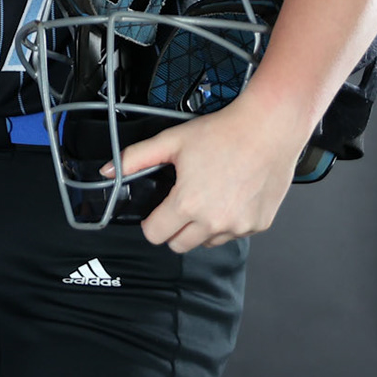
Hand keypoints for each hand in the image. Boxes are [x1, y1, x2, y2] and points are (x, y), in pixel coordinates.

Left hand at [115, 98, 309, 250]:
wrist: (268, 130)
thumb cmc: (223, 134)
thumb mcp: (171, 142)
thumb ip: (135, 159)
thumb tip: (109, 171)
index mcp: (188, 205)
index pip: (156, 236)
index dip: (150, 224)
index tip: (155, 213)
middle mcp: (214, 222)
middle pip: (180, 245)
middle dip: (173, 229)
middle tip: (178, 204)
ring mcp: (239, 227)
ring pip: (207, 243)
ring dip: (201, 228)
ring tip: (206, 197)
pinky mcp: (259, 226)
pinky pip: (234, 234)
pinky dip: (227, 223)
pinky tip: (228, 197)